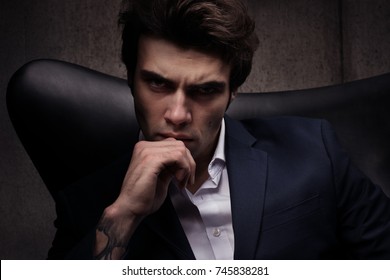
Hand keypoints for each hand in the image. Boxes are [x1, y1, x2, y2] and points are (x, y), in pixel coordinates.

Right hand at [94, 138, 195, 258]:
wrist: (130, 208)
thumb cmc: (143, 197)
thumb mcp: (161, 177)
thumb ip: (170, 166)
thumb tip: (183, 162)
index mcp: (145, 149)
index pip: (173, 145)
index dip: (184, 160)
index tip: (184, 177)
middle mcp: (145, 147)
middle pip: (179, 145)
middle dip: (188, 163)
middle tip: (186, 180)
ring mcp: (147, 151)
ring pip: (180, 150)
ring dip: (187, 167)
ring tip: (181, 181)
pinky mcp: (152, 159)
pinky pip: (178, 156)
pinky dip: (184, 169)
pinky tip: (178, 180)